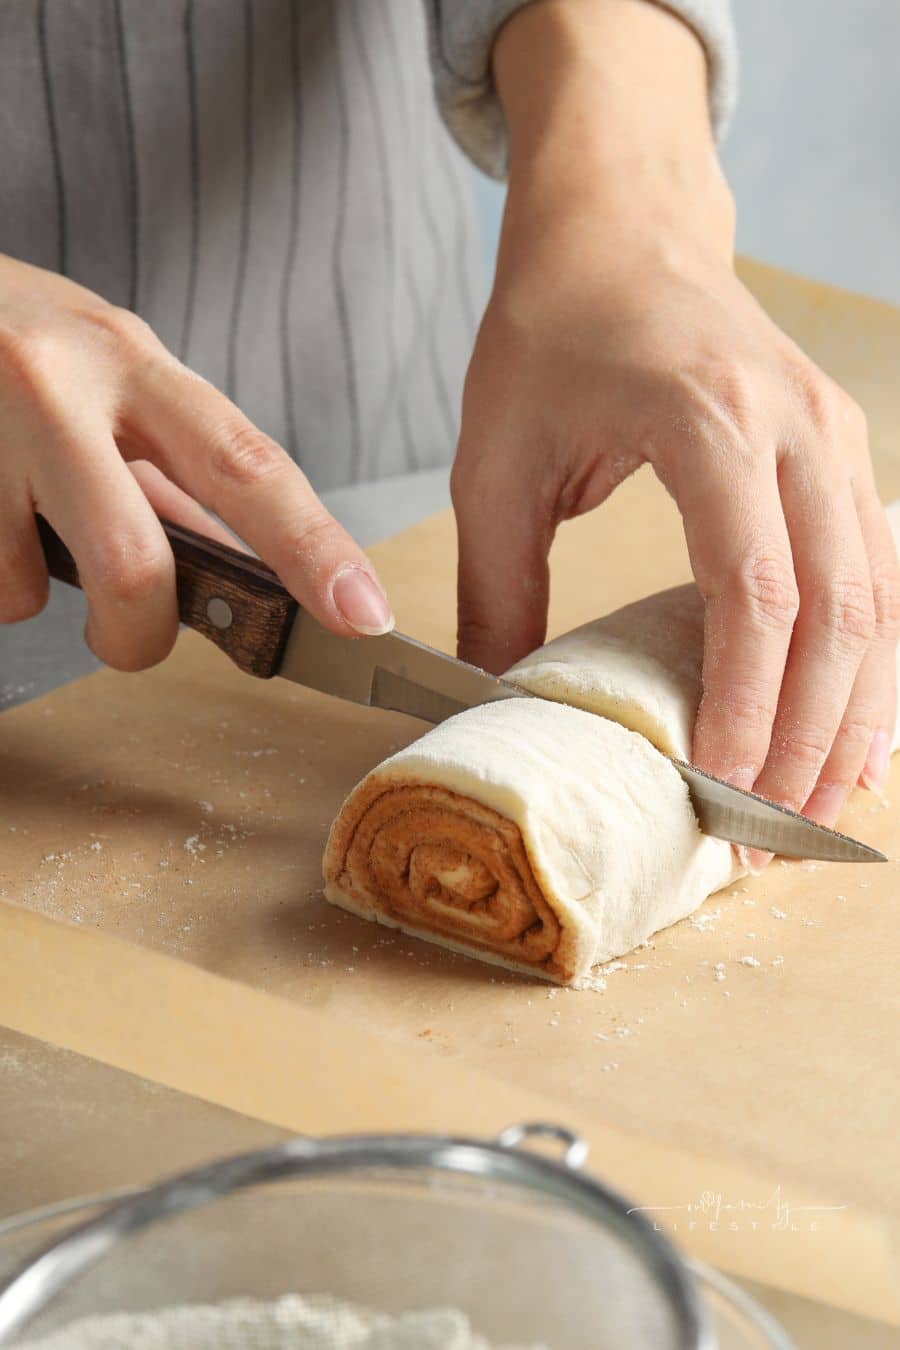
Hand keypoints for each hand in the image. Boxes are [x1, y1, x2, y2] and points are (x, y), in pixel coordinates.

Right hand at [0, 257, 392, 670]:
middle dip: (140, 636)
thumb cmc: (15, 342)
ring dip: (30, 591)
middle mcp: (62, 384)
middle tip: (130, 636)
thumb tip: (250, 572)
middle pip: (136, 565)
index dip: (313, 547)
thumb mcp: (108, 376)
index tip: (364, 613)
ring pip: (27, 590)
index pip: (248, 465)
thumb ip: (174, 471)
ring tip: (15, 527)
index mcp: (134, 362)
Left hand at [452, 0, 899, 827]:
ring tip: (815, 805)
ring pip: (880, 600)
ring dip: (855, 712)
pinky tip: (854, 726)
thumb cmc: (553, 331)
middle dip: (808, 734)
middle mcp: (796, 425)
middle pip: (837, 610)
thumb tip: (489, 702)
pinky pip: (881, 571)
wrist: (621, 233)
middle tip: (767, 830)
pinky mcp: (841, 450)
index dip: (744, 701)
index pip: (754, 587)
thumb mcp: (496, 459)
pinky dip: (873, 659)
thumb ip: (496, 587)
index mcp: (708, 418)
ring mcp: (835, 433)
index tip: (717, 783)